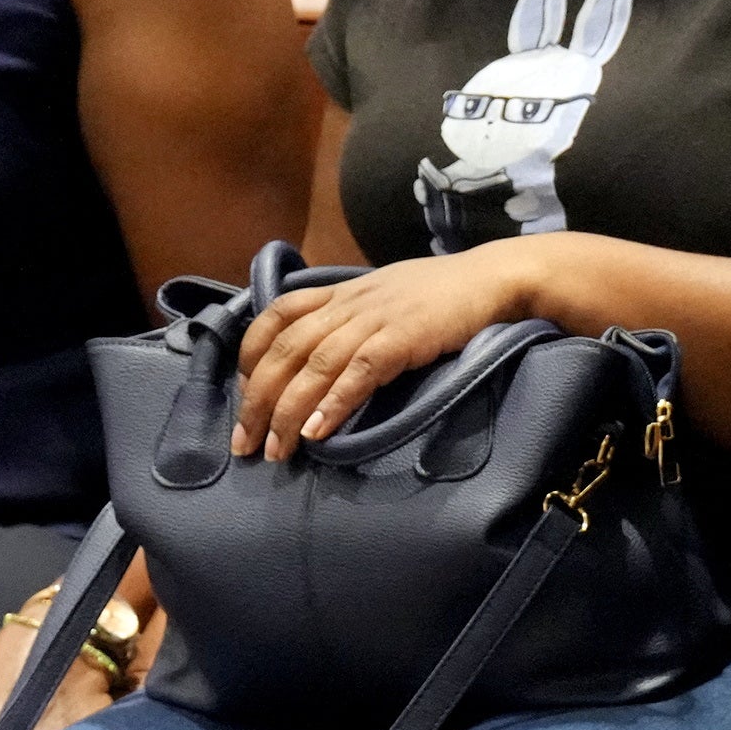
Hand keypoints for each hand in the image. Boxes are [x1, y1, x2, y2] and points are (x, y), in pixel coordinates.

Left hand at [231, 247, 537, 461]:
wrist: (489, 279)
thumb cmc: (437, 294)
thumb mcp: (381, 297)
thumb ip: (349, 319)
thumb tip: (319, 360)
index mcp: (340, 293)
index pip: (276, 315)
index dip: (250, 354)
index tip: (241, 392)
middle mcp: (348, 304)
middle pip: (286, 349)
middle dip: (257, 399)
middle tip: (245, 444)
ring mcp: (375, 319)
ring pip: (315, 364)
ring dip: (289, 411)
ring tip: (276, 450)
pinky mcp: (403, 338)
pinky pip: (360, 371)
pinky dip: (335, 402)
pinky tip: (318, 433)